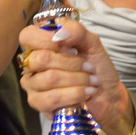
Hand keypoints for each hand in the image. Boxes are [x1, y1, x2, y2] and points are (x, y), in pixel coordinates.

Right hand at [18, 20, 132, 134]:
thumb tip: (59, 34)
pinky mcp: (38, 103)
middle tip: (89, 67)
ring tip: (91, 82)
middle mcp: (32, 63)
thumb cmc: (97, 68)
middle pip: (40, 59)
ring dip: (78, 80)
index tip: (72, 49)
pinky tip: (85, 94)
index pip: (28, 36)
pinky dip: (74, 94)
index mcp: (41, 44)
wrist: (108, 95)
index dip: (48, 41)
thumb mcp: (92, 43)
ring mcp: (32, 84)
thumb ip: (77, 31)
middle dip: (72, 64)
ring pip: (49, 79)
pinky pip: (51, 98)